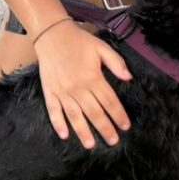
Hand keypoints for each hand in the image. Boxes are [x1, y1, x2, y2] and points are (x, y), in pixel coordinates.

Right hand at [33, 19, 132, 147]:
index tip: (125, 126)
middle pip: (94, 112)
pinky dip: (58, 124)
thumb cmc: (79, 41)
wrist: (52, 34)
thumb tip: (129, 78)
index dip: (118, 114)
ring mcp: (62, 91)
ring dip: (83, 131)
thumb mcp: (101, 47)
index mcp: (93, 77)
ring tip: (90, 145)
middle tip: (113, 141)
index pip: (109, 101)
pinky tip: (64, 135)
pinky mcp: (49, 92)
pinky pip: (54, 111)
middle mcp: (78, 88)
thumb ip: (116, 63)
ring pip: (75, 116)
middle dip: (105, 128)